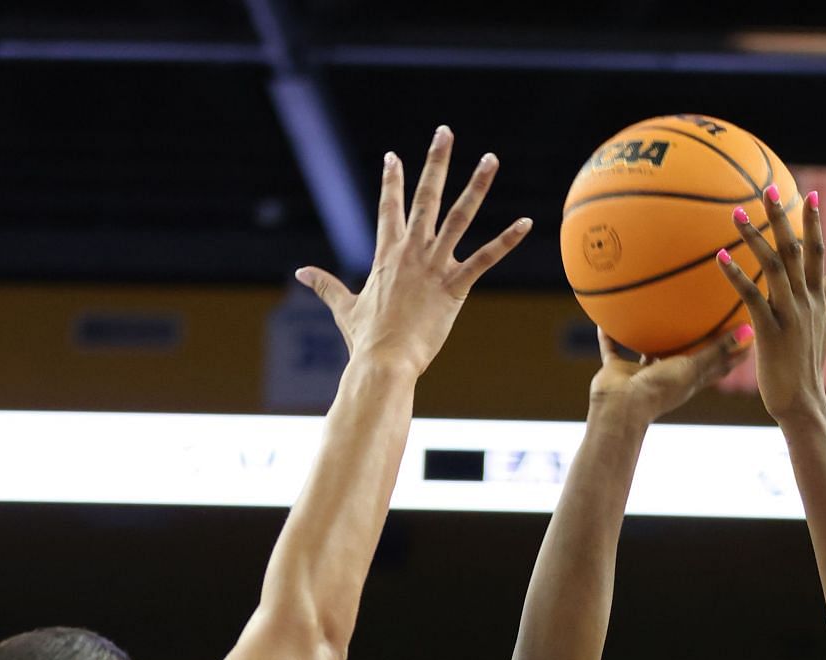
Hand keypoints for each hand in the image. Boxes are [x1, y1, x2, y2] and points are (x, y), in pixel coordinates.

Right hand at [297, 132, 531, 378]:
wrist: (384, 362)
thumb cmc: (365, 341)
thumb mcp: (344, 307)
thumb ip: (325, 285)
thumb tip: (300, 273)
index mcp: (386, 254)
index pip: (389, 207)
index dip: (392, 181)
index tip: (394, 157)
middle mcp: (411, 252)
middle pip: (426, 197)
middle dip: (435, 161)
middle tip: (445, 131)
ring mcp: (434, 267)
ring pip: (458, 216)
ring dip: (476, 186)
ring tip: (490, 159)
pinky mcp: (455, 288)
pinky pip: (486, 259)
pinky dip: (506, 240)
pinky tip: (525, 222)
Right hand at [591, 322, 749, 422]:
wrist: (621, 409)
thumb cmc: (660, 390)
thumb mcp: (693, 367)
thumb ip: (718, 349)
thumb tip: (750, 330)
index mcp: (689, 380)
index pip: (717, 365)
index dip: (733, 351)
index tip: (746, 330)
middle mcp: (667, 376)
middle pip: (685, 354)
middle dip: (695, 338)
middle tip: (704, 311)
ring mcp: (641, 374)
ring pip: (649, 349)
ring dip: (651, 334)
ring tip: (655, 307)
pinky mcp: (617, 371)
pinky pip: (612, 347)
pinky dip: (609, 334)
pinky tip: (606, 314)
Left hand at [717, 189, 825, 425]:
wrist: (803, 404)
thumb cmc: (807, 368)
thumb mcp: (822, 329)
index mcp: (816, 299)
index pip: (817, 253)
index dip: (815, 223)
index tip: (811, 195)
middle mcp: (805, 302)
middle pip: (794, 250)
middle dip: (782, 218)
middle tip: (769, 188)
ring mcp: (789, 315)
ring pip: (773, 267)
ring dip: (754, 237)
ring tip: (736, 214)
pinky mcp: (771, 331)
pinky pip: (751, 297)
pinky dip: (736, 276)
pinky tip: (719, 258)